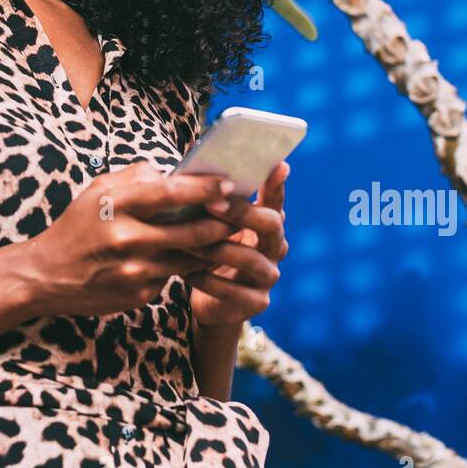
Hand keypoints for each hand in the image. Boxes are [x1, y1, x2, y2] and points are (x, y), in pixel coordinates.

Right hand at [25, 161, 239, 317]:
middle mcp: (127, 239)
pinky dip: (185, 266)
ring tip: (227, 235)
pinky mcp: (138, 294)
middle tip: (240, 213)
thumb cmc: (77, 226)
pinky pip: (172, 277)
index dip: (205, 188)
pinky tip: (194, 258)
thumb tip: (172, 171)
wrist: (46, 275)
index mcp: (117, 206)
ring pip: (189, 258)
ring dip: (212, 247)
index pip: (172, 193)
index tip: (228, 183)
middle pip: (191, 231)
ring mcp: (134, 270)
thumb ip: (135, 177)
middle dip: (222, 222)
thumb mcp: (97, 190)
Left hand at [187, 160, 290, 330]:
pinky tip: (187, 274)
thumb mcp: (211, 226)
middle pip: (271, 224)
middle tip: (211, 203)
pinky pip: (233, 291)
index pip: (276, 199)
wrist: (208, 300)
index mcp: (267, 224)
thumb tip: (193, 168)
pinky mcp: (257, 302)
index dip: (277, 184)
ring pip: (250, 259)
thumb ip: (213, 203)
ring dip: (217, 249)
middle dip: (241, 213)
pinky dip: (208, 281)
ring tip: (189, 244)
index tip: (279, 164)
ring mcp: (268, 276)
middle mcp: (275, 247)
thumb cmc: (208, 251)